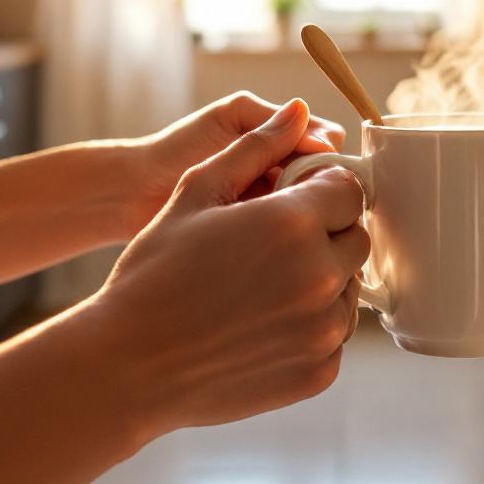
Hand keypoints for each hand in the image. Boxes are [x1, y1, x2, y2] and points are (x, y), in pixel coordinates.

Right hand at [90, 99, 367, 443]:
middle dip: (324, 234)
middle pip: (356, 239)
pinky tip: (259, 326)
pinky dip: (308, 327)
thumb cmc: (154, 273)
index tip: (289, 204)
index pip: (348, 192)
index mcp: (295, 223)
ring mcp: (324, 330)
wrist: (127, 366)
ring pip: (347, 290)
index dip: (319, 193)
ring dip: (318, 281)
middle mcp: (321, 276)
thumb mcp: (197, 193)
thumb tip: (297, 110)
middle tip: (272, 247)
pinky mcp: (319, 373)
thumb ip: (256, 148)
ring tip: (259, 289)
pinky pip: (333, 336)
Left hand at [120, 92, 346, 237]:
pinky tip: (280, 232)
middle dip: (319, 182)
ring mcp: (272, 205)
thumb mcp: (229, 119)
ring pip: (311, 206)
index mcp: (278, 139)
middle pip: (326, 177)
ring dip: (304, 207)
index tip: (321, 165)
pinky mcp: (259, 234)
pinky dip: (288, 229)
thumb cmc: (176, 149)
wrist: (134, 194)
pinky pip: (288, 231)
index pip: (326, 143)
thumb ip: (273, 122)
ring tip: (287, 212)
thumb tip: (330, 135)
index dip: (328, 155)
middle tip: (299, 191)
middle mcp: (282, 172)